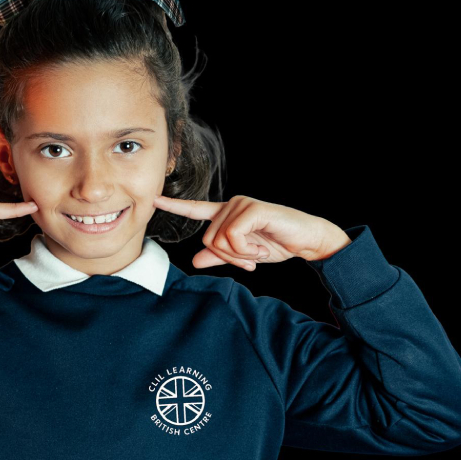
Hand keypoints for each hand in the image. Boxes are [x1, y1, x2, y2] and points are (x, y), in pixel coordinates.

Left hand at [153, 195, 348, 270]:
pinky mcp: (252, 209)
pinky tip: (262, 249)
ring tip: (259, 251)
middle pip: (209, 240)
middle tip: (251, 259)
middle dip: (229, 257)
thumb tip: (196, 260)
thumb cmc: (277, 244)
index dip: (175, 205)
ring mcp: (241, 205)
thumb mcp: (244, 255)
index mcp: (226, 215)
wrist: (307, 240)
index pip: (196, 210)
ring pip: (220, 240)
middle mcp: (231, 205)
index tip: (153, 198)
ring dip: (241, 255)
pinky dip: (247, 251)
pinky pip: (233, 237)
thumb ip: (220, 256)